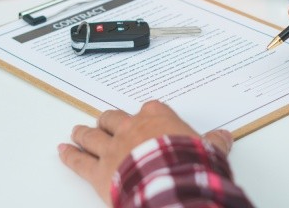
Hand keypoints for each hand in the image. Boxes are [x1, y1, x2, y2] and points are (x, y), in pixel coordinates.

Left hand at [58, 101, 232, 205]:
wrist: (169, 180)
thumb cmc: (187, 162)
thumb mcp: (209, 149)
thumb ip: (215, 141)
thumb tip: (225, 137)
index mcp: (156, 117)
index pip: (149, 108)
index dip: (146, 113)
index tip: (145, 116)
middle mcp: (131, 127)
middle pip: (114, 118)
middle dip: (108, 120)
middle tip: (103, 121)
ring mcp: (113, 147)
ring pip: (93, 135)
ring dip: (84, 133)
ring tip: (77, 130)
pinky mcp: (99, 171)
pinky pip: (80, 161)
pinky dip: (70, 155)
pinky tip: (62, 150)